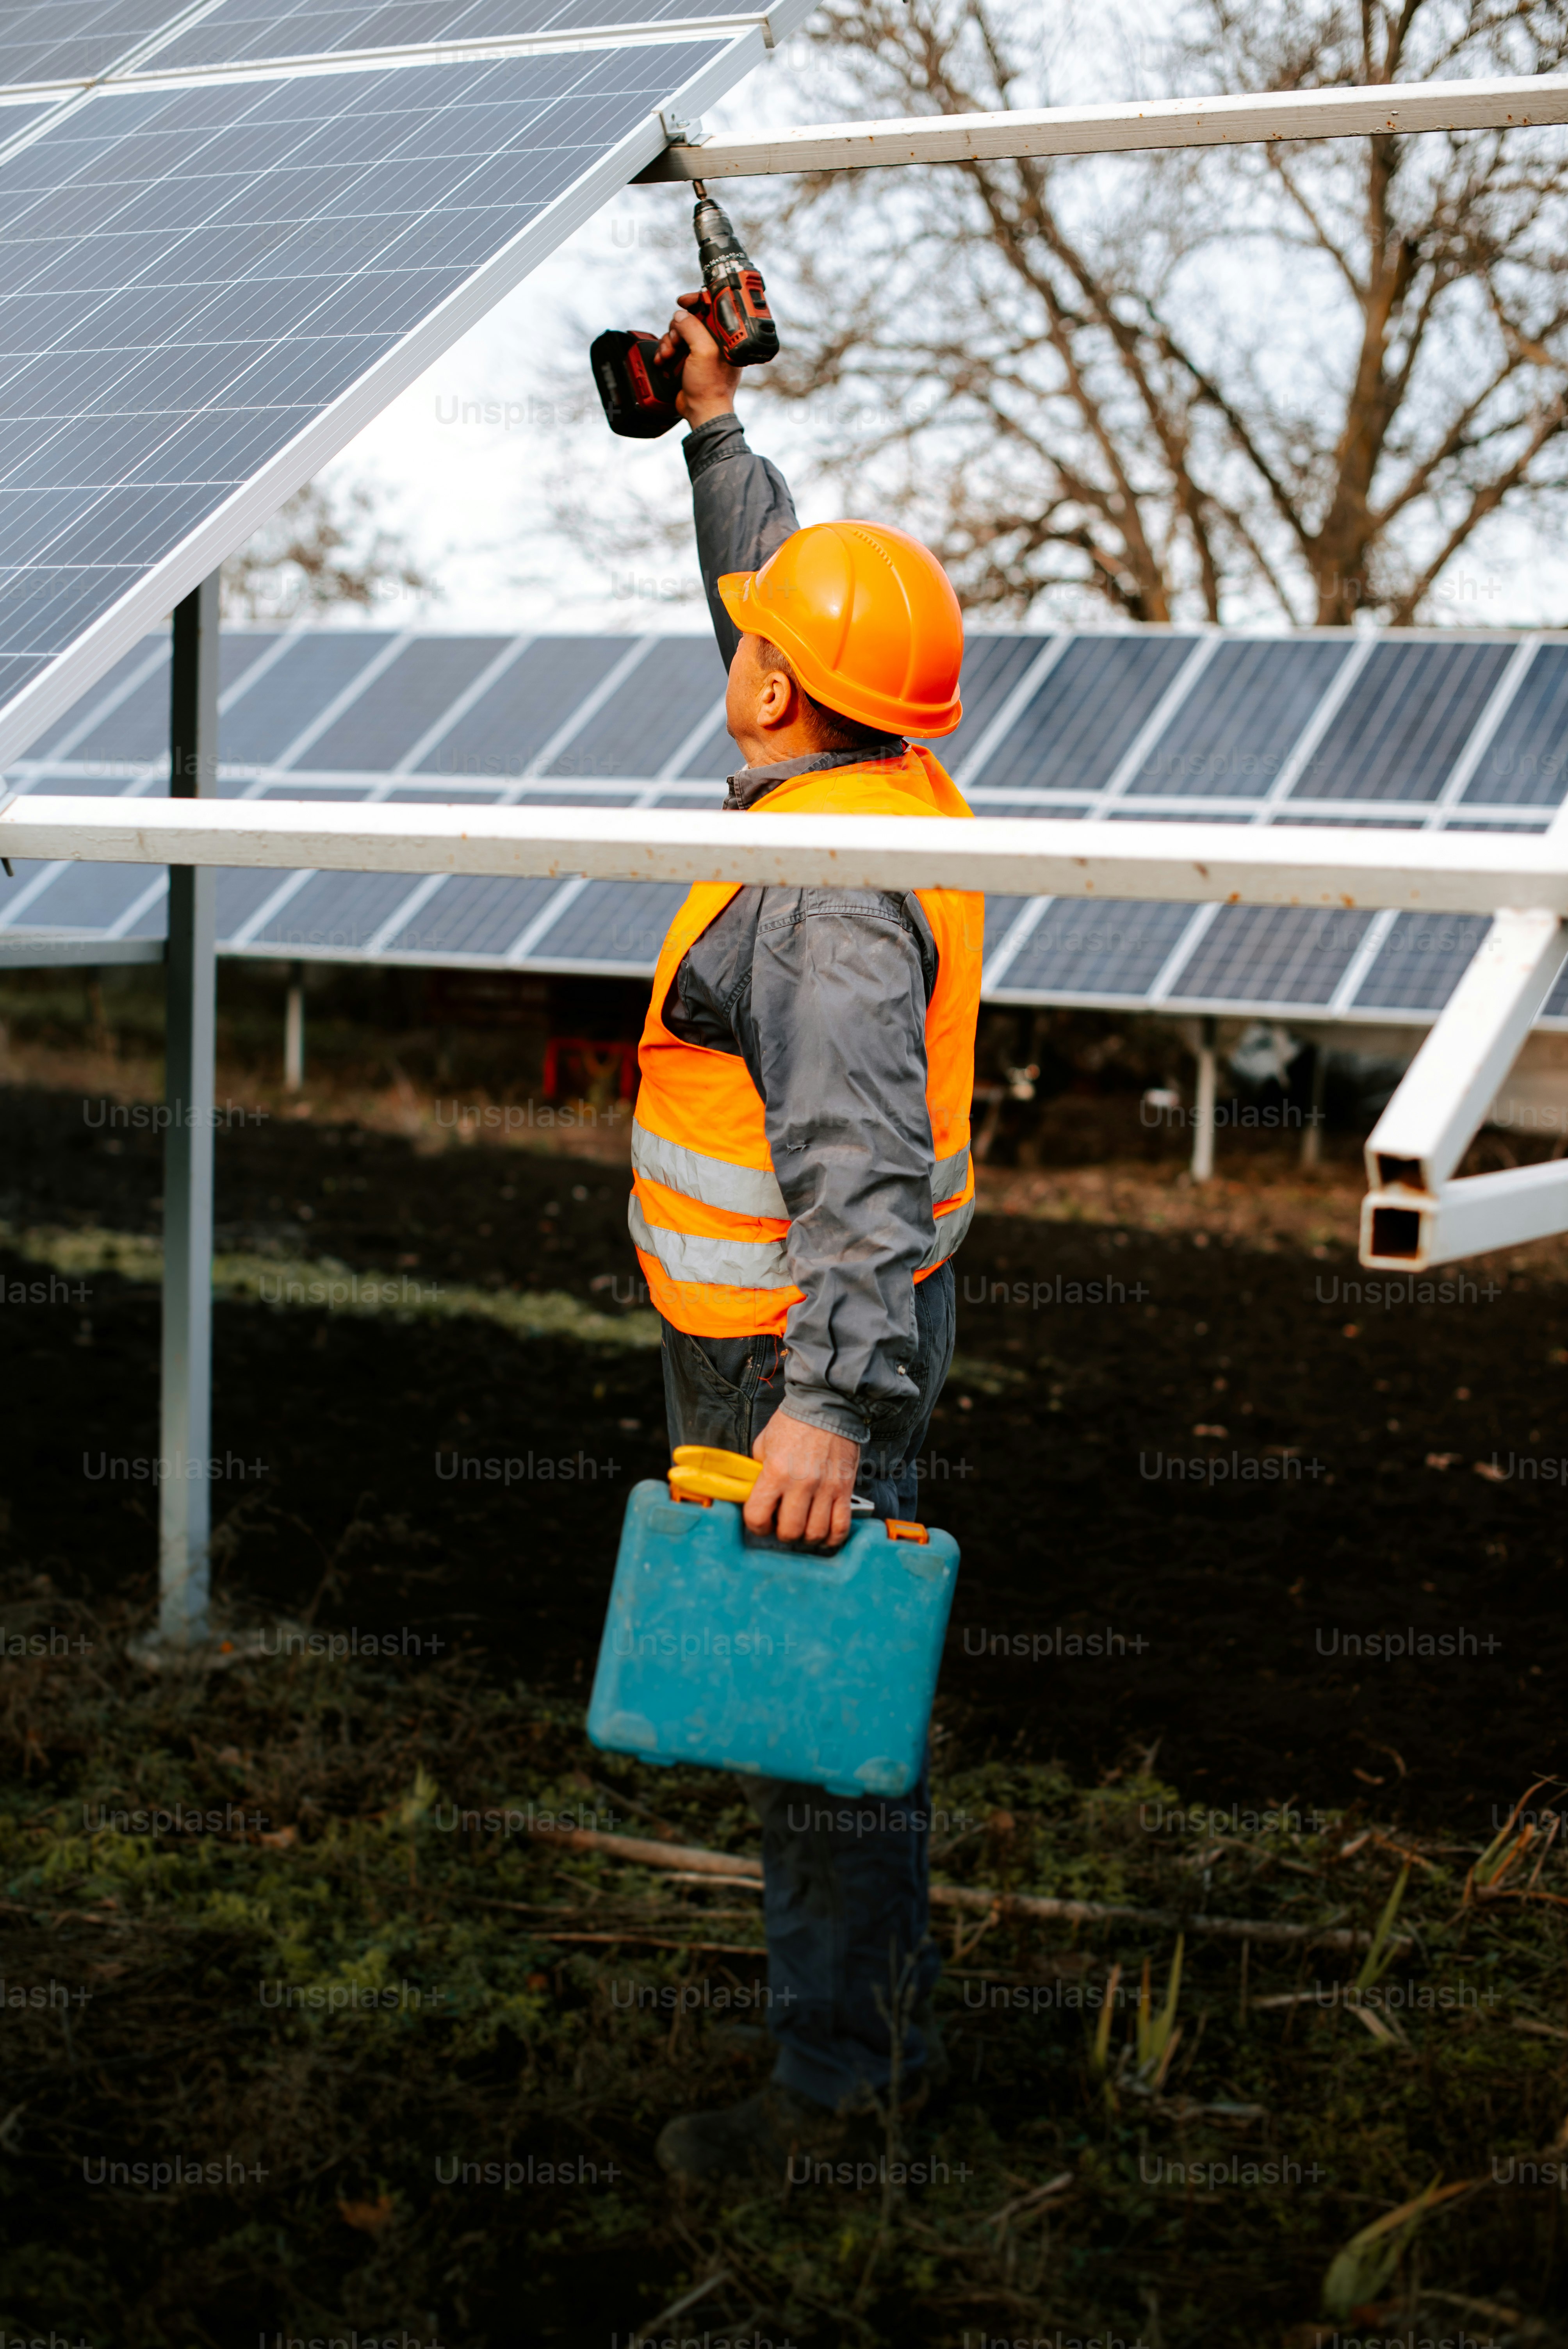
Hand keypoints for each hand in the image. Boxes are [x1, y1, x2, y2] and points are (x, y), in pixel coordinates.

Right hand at [655, 291, 740, 428]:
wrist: (702, 411)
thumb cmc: (710, 386)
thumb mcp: (704, 351)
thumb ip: (692, 328)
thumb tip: (680, 316)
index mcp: (723, 336)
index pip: (710, 308)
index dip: (695, 301)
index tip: (683, 301)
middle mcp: (712, 341)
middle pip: (688, 320)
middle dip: (677, 329)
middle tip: (677, 343)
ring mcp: (698, 351)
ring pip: (677, 333)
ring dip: (668, 342)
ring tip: (668, 356)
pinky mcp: (687, 360)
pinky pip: (672, 347)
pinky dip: (665, 352)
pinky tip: (664, 360)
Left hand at [745, 1411, 860, 1548]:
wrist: (827, 1405)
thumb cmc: (793, 1422)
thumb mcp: (764, 1443)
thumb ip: (759, 1471)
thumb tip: (756, 1495)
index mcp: (775, 1472)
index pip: (758, 1516)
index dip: (756, 1526)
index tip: (761, 1523)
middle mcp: (800, 1484)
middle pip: (789, 1531)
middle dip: (782, 1533)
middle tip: (783, 1525)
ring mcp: (825, 1488)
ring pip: (815, 1533)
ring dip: (806, 1536)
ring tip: (804, 1527)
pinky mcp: (845, 1489)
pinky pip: (841, 1526)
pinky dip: (832, 1537)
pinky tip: (825, 1532)